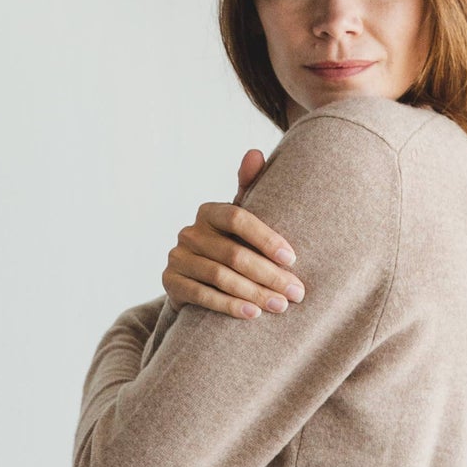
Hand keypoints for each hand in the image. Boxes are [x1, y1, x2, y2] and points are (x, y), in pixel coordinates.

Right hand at [161, 148, 306, 319]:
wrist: (198, 280)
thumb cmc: (231, 245)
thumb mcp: (242, 221)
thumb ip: (250, 188)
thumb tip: (255, 152)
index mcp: (209, 211)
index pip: (238, 217)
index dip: (266, 238)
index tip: (293, 259)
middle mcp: (189, 231)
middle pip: (233, 252)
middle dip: (269, 275)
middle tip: (296, 292)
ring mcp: (177, 257)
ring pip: (220, 276)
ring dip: (253, 293)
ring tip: (280, 306)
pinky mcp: (170, 282)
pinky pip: (202, 295)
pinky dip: (228, 306)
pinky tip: (252, 313)